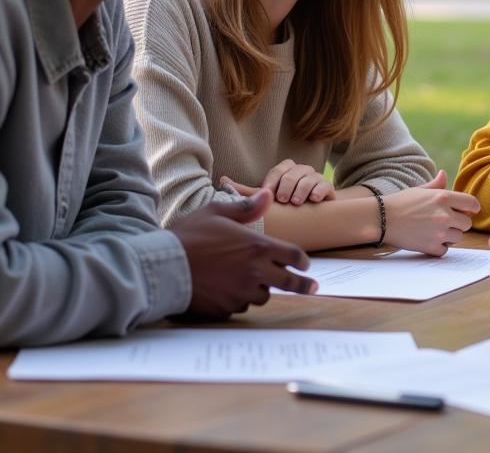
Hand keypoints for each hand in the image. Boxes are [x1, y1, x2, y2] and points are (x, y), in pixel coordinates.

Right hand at [170, 189, 316, 317]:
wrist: (163, 267)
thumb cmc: (190, 236)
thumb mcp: (218, 213)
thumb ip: (247, 208)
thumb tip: (269, 194)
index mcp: (258, 246)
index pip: (292, 255)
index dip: (302, 260)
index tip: (306, 264)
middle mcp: (255, 272)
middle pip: (287, 281)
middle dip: (302, 284)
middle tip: (312, 287)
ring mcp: (241, 292)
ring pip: (263, 295)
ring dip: (263, 289)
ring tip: (254, 282)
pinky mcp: (226, 308)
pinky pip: (240, 305)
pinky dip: (240, 299)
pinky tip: (229, 290)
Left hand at [220, 168, 333, 205]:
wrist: (312, 214)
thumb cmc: (285, 206)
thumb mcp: (266, 198)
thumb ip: (247, 191)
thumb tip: (222, 180)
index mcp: (285, 171)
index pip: (278, 170)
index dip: (273, 181)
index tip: (268, 194)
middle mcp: (300, 171)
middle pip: (293, 172)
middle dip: (287, 185)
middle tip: (283, 200)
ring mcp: (314, 178)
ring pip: (309, 178)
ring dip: (302, 189)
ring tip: (296, 202)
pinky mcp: (327, 187)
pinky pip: (324, 185)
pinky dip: (319, 191)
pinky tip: (314, 200)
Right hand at [383, 170, 480, 255]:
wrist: (382, 218)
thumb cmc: (401, 202)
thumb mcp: (420, 190)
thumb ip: (437, 185)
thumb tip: (444, 174)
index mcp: (444, 197)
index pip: (472, 203)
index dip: (472, 207)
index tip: (469, 210)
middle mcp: (445, 214)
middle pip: (467, 223)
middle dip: (459, 223)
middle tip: (447, 222)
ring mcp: (439, 232)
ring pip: (458, 238)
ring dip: (450, 235)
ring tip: (436, 230)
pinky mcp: (431, 247)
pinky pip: (445, 250)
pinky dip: (440, 247)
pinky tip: (430, 240)